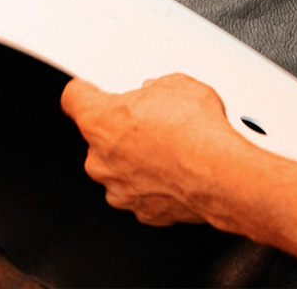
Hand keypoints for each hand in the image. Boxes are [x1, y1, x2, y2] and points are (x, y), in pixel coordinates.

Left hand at [61, 74, 249, 225]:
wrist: (222, 176)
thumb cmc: (197, 133)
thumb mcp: (178, 86)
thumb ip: (155, 89)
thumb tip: (160, 93)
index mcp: (100, 120)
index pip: (74, 98)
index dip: (85, 91)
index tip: (89, 91)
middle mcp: (100, 159)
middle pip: (100, 136)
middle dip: (123, 128)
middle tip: (153, 120)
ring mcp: (119, 188)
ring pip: (120, 167)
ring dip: (138, 158)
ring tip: (171, 148)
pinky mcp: (141, 211)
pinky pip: (141, 191)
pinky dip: (155, 183)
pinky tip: (177, 170)